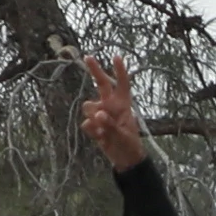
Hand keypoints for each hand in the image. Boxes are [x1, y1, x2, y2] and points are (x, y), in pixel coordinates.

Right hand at [76, 56, 147, 174]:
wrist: (124, 159)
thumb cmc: (129, 145)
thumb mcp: (123, 136)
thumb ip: (110, 124)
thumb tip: (98, 115)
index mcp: (124, 105)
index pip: (122, 85)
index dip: (120, 71)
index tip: (116, 57)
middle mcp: (111, 105)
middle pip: (101, 84)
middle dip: (95, 70)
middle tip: (87, 56)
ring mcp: (101, 114)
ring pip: (88, 106)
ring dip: (93, 116)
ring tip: (104, 130)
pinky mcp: (93, 124)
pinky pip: (86, 123)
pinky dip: (92, 130)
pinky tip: (101, 138)